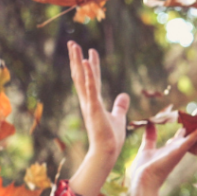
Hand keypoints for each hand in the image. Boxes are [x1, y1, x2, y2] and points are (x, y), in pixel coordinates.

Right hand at [68, 42, 130, 195]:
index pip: (92, 80)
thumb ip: (119, 106)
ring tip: (75, 46)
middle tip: (72, 43)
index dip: (91, 66)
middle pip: (81, 76)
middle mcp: (88, 101)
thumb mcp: (118, 117)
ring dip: (78, 62)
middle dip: (76, 59)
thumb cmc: (111, 138)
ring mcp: (89, 104)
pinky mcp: (94, 109)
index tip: (91, 52)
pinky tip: (86, 63)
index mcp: (93, 102)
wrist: (107, 153)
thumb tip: (124, 95)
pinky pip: (91, 89)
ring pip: (82, 79)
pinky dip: (89, 76)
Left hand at [129, 102, 196, 193]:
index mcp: (173, 146)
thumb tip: (150, 123)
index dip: (195, 118)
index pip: (187, 128)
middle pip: (196, 127)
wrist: (142, 181)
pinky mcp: (178, 152)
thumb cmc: (144, 169)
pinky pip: (191, 140)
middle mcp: (180, 146)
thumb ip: (150, 136)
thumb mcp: (147, 147)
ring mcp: (180, 149)